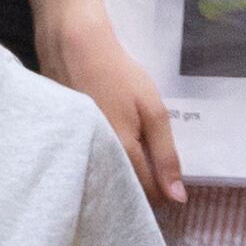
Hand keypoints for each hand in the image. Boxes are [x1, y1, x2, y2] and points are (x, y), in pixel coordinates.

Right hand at [37, 0, 185, 208]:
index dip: (163, 192)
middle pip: (124, 189)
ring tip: (133, 160)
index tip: (171, 182)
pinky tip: (109, 148)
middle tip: (154, 169)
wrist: (74, 47)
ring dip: (122, 177)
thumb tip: (179, 198)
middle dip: (142, 188)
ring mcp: (78, 154)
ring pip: (106, 179)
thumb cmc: (119, 75)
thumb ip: (166, 155)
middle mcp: (97, 161)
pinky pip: (90, 164)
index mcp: (121, 154)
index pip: (147, 193)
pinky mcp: (66, 144)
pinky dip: (103, 163)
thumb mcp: (153, 111)